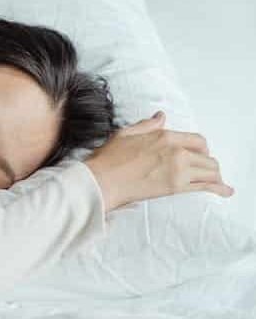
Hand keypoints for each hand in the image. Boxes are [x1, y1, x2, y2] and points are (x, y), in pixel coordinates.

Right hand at [84, 111, 233, 211]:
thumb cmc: (109, 159)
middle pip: (207, 156)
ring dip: (214, 176)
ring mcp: (178, 169)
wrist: (102, 180)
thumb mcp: (127, 133)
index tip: (200, 155)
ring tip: (217, 182)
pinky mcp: (176, 187)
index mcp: (164, 136)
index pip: (197, 140)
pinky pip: (206, 186)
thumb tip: (160, 117)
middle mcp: (176, 150)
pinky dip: (219, 189)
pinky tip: (225, 191)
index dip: (202, 149)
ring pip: (210, 171)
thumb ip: (147, 125)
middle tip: (205, 170)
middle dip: (208, 163)